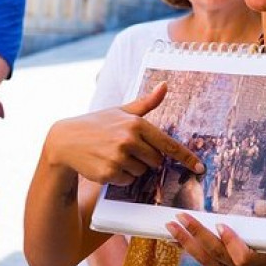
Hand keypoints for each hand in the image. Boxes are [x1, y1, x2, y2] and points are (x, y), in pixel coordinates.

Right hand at [43, 84, 202, 184]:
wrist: (65, 140)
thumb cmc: (97, 124)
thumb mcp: (121, 110)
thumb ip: (146, 103)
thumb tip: (165, 85)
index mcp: (136, 123)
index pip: (168, 144)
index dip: (186, 157)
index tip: (200, 167)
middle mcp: (129, 140)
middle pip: (156, 161)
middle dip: (147, 158)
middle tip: (127, 149)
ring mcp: (118, 157)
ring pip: (141, 172)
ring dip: (132, 167)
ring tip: (113, 155)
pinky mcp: (109, 173)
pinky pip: (127, 180)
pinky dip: (120, 176)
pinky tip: (107, 164)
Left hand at [164, 213, 265, 265]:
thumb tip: (258, 206)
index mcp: (264, 263)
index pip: (244, 257)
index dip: (231, 242)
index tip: (220, 224)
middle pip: (218, 255)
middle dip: (198, 234)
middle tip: (182, 216)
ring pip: (206, 260)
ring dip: (186, 242)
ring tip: (171, 226)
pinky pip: (204, 263)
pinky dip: (189, 250)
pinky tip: (174, 239)